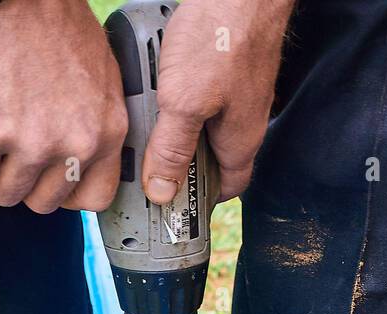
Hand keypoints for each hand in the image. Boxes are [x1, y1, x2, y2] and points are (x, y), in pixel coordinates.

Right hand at [0, 0, 128, 212]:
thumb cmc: (51, 22)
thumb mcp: (98, 75)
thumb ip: (92, 122)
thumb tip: (77, 157)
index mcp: (106, 129)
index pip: (95, 198)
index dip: (66, 194)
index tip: (49, 183)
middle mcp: (75, 141)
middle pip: (44, 202)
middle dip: (24, 184)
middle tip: (10, 162)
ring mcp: (32, 141)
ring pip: (6, 195)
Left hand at [143, 0, 293, 203]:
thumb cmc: (222, 35)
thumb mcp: (186, 102)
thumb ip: (172, 149)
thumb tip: (163, 193)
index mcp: (240, 141)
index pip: (225, 190)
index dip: (198, 201)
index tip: (168, 205)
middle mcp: (242, 120)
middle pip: (206, 158)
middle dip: (175, 161)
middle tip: (144, 160)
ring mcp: (234, 93)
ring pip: (198, 124)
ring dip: (170, 125)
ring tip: (144, 118)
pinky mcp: (224, 69)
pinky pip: (196, 94)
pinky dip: (174, 95)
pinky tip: (153, 83)